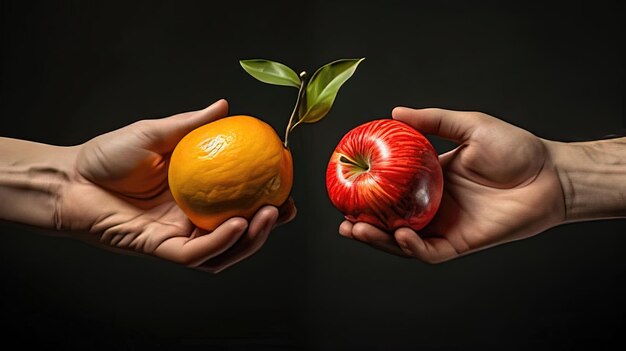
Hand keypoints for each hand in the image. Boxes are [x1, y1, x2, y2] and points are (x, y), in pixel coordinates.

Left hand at [60, 100, 295, 271]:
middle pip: (238, 232)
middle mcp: (191, 220)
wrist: (70, 178)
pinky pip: (196, 254)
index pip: (239, 203)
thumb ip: (192, 124)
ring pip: (223, 250)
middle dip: (267, 226)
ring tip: (269, 215)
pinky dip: (220, 244)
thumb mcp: (157, 133)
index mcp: (195, 195)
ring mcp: (176, 237)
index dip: (266, 199)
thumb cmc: (107, 156)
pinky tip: (236, 225)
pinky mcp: (159, 249)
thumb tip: (224, 106)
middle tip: (286, 208)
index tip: (287, 185)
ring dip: (251, 238)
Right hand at [338, 108, 563, 262]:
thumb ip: (433, 121)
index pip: (390, 191)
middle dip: (364, 224)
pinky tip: (400, 235)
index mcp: (430, 181)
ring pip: (403, 241)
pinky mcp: (461, 243)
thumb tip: (395, 111)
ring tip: (356, 229)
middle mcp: (433, 206)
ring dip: (379, 239)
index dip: (367, 193)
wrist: (550, 175)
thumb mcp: (469, 126)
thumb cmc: (515, 149)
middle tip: (343, 219)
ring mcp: (445, 226)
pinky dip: (412, 247)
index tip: (344, 187)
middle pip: (390, 221)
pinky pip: (429, 251)